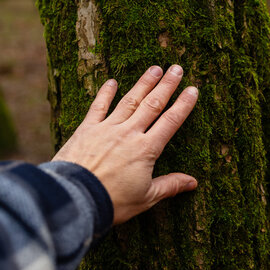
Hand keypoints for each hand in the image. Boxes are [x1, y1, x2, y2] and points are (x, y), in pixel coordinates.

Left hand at [52, 65, 197, 224]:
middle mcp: (129, 133)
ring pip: (129, 101)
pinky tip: (112, 81)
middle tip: (177, 68)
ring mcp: (107, 128)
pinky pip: (98, 107)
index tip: (193, 89)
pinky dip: (105, 93)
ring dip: (143, 84)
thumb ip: (170, 186)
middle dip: (166, 86)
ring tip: (154, 68)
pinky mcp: (86, 129)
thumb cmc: (112, 201)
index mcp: (146, 150)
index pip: (170, 122)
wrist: (76, 197)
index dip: (183, 105)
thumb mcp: (146, 197)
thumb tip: (193, 182)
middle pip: (152, 105)